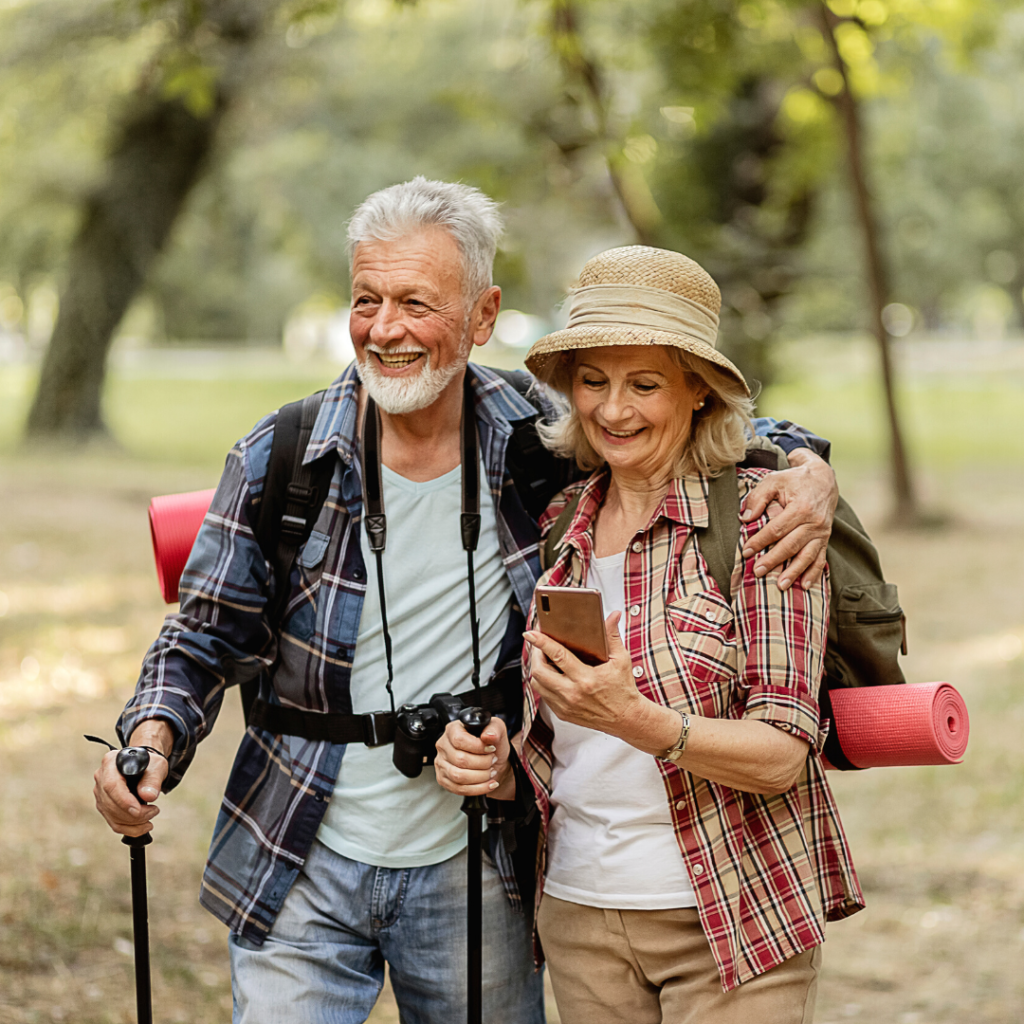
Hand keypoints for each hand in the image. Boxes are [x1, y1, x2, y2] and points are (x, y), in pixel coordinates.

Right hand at [92, 721, 172, 837]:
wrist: (147, 766)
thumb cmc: (151, 763)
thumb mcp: (157, 766)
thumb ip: (153, 779)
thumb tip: (148, 796)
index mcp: (111, 762)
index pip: (111, 786)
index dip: (124, 801)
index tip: (140, 810)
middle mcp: (101, 777)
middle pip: (110, 803)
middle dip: (133, 814)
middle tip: (154, 811)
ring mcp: (100, 792)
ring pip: (111, 815)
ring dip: (133, 822)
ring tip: (151, 816)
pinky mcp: (104, 805)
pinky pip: (113, 822)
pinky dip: (129, 828)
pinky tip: (143, 826)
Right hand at [434, 716, 514, 799]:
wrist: (493, 762)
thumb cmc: (492, 745)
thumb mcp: (498, 730)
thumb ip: (494, 729)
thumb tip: (488, 736)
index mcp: (453, 729)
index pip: (459, 740)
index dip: (478, 747)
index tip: (491, 749)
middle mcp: (444, 746)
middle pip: (460, 760)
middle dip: (482, 763)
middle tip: (493, 761)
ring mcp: (441, 763)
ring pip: (458, 776)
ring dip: (480, 777)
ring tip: (491, 772)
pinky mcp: (443, 779)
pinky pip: (458, 789)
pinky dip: (477, 789)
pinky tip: (488, 784)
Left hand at [524, 614, 675, 752]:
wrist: (626, 719)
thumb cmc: (623, 689)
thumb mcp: (621, 660)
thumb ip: (613, 636)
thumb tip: (613, 615)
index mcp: (586, 679)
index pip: (557, 656)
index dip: (541, 642)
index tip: (530, 632)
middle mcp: (572, 694)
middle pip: (540, 671)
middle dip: (535, 653)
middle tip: (537, 642)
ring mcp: (565, 706)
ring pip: (537, 684)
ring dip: (537, 668)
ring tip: (542, 656)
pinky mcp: (562, 714)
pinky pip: (544, 695)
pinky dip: (543, 682)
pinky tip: (550, 673)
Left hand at [740, 449, 837, 590]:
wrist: (824, 479)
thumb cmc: (794, 480)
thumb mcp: (774, 480)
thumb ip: (759, 497)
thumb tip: (746, 518)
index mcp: (801, 508)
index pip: (776, 529)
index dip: (760, 541)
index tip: (746, 551)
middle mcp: (814, 522)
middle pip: (791, 545)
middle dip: (773, 560)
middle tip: (757, 572)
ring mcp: (822, 532)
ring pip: (807, 556)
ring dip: (794, 572)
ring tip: (781, 586)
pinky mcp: (825, 538)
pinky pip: (820, 559)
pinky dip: (813, 573)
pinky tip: (805, 586)